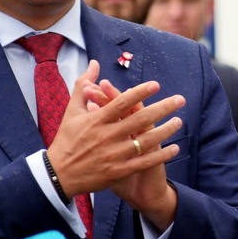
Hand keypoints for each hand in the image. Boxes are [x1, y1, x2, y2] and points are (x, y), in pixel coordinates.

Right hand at [49, 60, 184, 199]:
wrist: (58, 175)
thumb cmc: (65, 139)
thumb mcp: (72, 110)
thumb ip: (84, 85)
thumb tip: (94, 64)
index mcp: (96, 120)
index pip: (121, 103)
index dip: (139, 93)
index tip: (156, 85)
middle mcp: (106, 136)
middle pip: (139, 119)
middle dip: (162, 108)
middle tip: (180, 100)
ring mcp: (113, 155)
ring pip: (145, 141)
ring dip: (164, 131)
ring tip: (178, 121)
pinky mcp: (117, 171)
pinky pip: (143, 162)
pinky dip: (160, 155)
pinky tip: (174, 148)